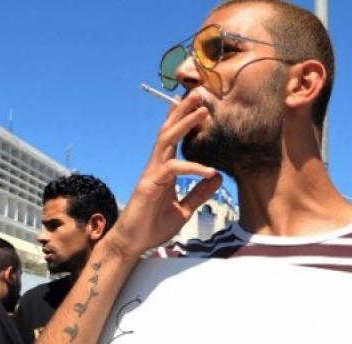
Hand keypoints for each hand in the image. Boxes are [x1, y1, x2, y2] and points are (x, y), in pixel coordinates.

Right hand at [105, 94, 221, 257]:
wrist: (134, 243)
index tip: (200, 105)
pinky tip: (210, 171)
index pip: (174, 138)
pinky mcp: (150, 185)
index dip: (185, 120)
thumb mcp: (184, 209)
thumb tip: (217, 178)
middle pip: (169, 130)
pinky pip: (173, 170)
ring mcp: (152, 173)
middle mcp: (156, 165)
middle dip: (183, 110)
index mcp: (164, 169)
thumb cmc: (153, 226)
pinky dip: (193, 168)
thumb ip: (199, 193)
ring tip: (203, 111)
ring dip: (185, 124)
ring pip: (167, 140)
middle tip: (200, 93)